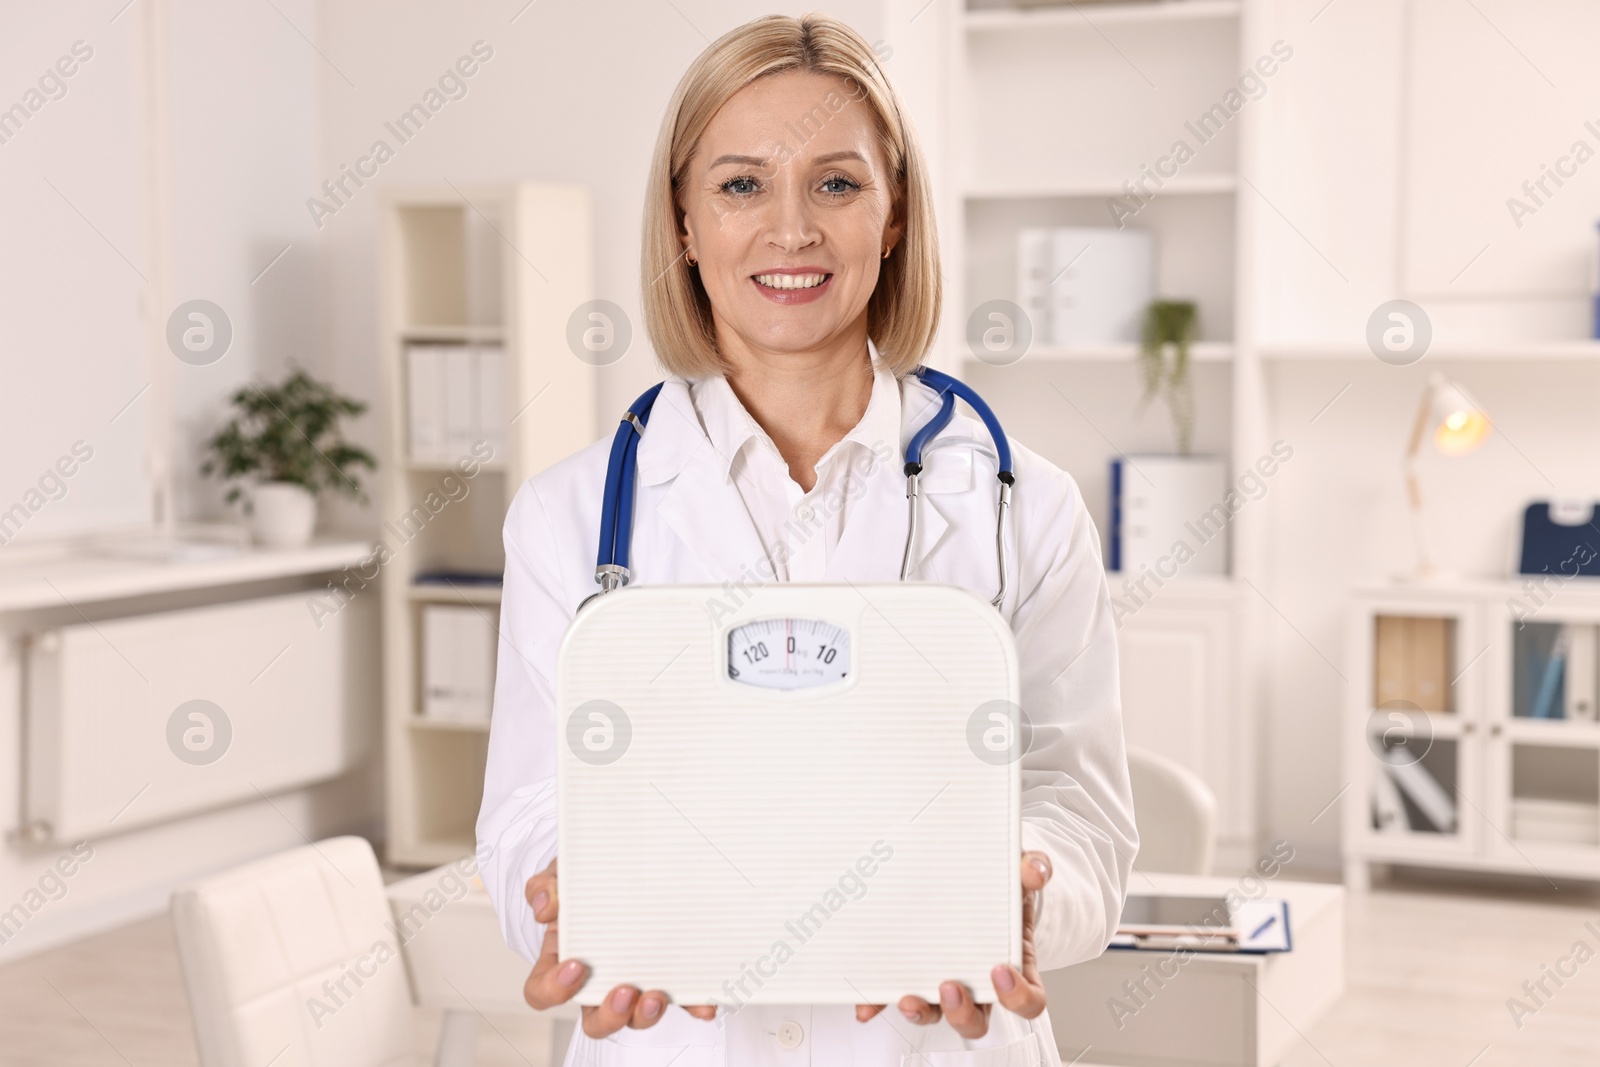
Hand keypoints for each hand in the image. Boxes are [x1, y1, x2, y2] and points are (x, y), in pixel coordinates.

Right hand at [521, 858, 717, 1036]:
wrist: (619, 869)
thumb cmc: (585, 882)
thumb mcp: (563, 875)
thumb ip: (548, 885)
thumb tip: (545, 907)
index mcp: (563, 959)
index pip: (543, 991)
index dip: (554, 988)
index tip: (574, 966)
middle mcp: (597, 980)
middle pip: (595, 1019)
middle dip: (610, 1014)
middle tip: (624, 992)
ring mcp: (634, 980)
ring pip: (634, 1017)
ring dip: (646, 1015)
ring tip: (657, 996)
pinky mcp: (666, 976)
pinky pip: (678, 999)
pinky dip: (692, 1005)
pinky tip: (704, 1003)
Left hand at [855, 851, 1050, 1035]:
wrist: (976, 879)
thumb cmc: (1001, 888)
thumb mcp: (1019, 873)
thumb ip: (1032, 869)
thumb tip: (1034, 872)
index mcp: (1013, 966)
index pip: (1027, 1000)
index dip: (1017, 996)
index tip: (1000, 971)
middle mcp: (978, 984)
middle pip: (977, 1020)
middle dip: (962, 1013)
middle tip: (950, 988)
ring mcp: (945, 982)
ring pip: (937, 1014)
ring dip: (922, 1012)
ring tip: (908, 998)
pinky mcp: (913, 973)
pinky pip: (898, 995)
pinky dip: (881, 1002)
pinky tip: (867, 1003)